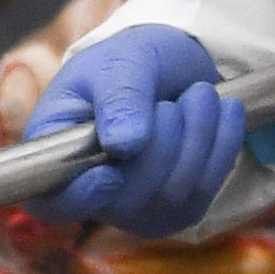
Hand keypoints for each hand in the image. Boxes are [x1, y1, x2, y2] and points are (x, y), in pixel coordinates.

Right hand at [22, 23, 240, 234]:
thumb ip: (119, 99)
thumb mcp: (119, 63)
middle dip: (161, 144)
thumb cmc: (129, 64)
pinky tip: (222, 113)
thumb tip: (123, 147)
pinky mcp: (178, 210)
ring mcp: (136, 208)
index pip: (52, 202)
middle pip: (125, 200)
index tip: (109, 172)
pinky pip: (205, 191)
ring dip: (196, 137)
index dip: (80, 197)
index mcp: (56, 153)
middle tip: (171, 102)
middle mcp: (91, 192)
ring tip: (199, 95)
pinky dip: (220, 146)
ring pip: (171, 196)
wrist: (173, 68)